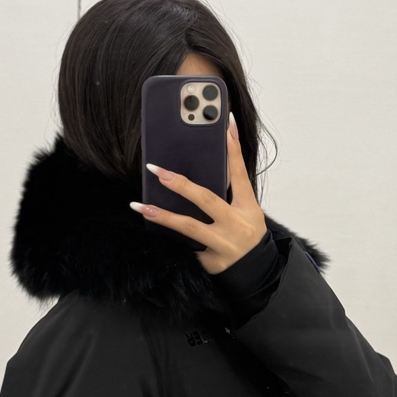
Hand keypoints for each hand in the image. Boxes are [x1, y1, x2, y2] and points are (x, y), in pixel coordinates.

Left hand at [131, 116, 267, 274]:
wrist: (257, 273)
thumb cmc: (247, 235)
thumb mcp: (247, 212)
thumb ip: (229, 193)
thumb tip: (202, 168)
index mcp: (248, 208)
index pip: (239, 173)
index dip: (233, 148)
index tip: (225, 123)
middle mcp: (236, 224)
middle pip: (207, 199)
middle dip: (180, 184)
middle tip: (156, 170)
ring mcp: (223, 244)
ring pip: (189, 226)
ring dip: (161, 215)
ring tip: (138, 205)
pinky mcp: (210, 260)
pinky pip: (185, 245)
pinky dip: (168, 236)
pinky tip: (150, 226)